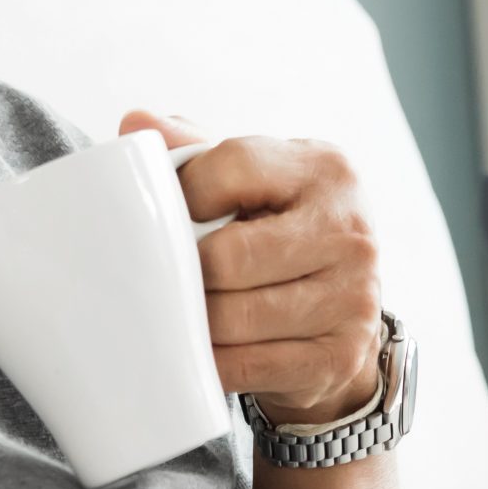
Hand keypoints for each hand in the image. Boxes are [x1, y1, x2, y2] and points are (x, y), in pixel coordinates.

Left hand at [120, 111, 383, 425]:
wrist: (343, 305)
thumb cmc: (282, 228)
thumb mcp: (254, 179)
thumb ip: (197, 149)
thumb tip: (135, 122)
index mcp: (326, 169)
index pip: (233, 167)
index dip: (184, 192)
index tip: (169, 214)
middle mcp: (350, 230)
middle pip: (229, 255)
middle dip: (185, 270)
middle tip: (161, 276)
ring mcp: (352, 297)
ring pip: (236, 317)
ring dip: (194, 321)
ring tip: (176, 312)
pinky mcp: (339, 355)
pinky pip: (250, 366)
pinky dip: (212, 362)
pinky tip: (199, 350)